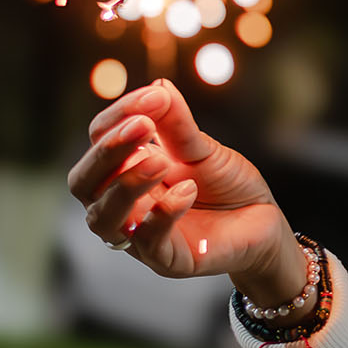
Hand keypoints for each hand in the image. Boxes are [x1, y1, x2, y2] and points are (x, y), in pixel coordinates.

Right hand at [66, 78, 306, 303]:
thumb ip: (177, 124)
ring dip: (126, 185)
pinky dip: (163, 214)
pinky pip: (148, 242)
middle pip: (83, 182)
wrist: (264, 222)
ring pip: (103, 217)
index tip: (153, 96)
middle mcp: (121, 205)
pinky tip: (187, 191)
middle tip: (142, 126)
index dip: (118, 117)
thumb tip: (158, 86)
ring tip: (160, 161)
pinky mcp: (167, 260)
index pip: (97, 141)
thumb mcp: (203, 149)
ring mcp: (139, 235)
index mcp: (124, 171)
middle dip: (107, 152)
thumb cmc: (227, 185)